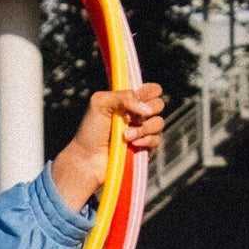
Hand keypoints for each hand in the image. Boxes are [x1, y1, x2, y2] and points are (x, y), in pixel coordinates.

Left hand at [50, 82, 164, 211]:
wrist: (88, 158)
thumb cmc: (91, 130)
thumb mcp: (100, 103)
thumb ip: (122, 96)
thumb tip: (146, 108)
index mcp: (129, 101)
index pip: (152, 90)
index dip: (148, 92)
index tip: (136, 99)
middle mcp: (138, 114)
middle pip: (159, 104)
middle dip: (147, 110)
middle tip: (129, 118)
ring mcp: (143, 131)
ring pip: (159, 123)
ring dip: (143, 128)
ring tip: (126, 135)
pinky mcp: (146, 148)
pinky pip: (157, 140)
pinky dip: (145, 140)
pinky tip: (132, 144)